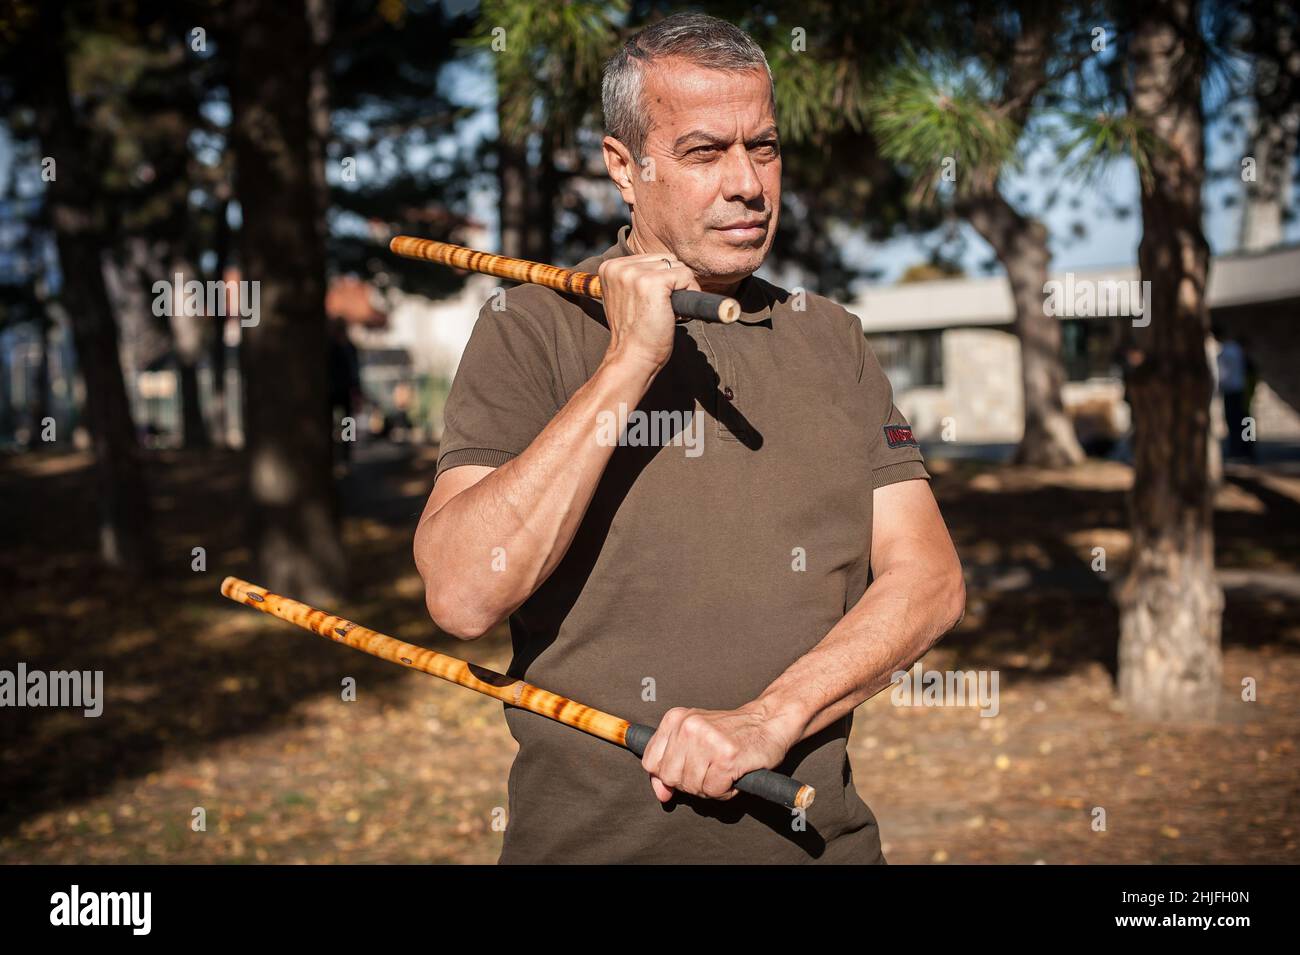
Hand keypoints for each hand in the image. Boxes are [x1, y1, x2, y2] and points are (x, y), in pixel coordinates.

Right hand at [598, 252, 700, 373]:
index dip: (662, 281)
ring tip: (666, 311)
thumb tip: (667, 263)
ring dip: (682, 290)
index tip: (650, 304)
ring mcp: (636, 274)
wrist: (632, 357)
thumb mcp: (627, 297)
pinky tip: (675, 312)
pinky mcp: (654, 282)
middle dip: (673, 283)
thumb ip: (637, 277)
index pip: (652, 259)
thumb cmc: (635, 333)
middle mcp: (620, 266)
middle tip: (660, 309)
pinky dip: (691, 294)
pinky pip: (687, 276)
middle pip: (666, 259)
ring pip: (678, 267)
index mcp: (610, 267)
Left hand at [639, 702, 800, 803]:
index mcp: (675, 719)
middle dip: (689, 783)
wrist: (768, 722)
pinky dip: (724, 791)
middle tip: (708, 772)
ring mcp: (708, 741)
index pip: (651, 762)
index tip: (685, 772)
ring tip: (722, 772)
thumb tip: (662, 794)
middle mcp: (688, 726)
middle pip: (670, 777)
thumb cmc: (730, 734)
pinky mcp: (727, 757)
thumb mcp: (693, 740)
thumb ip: (670, 765)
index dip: (666, 776)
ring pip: (692, 786)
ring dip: (709, 788)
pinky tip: (733, 776)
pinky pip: (713, 790)